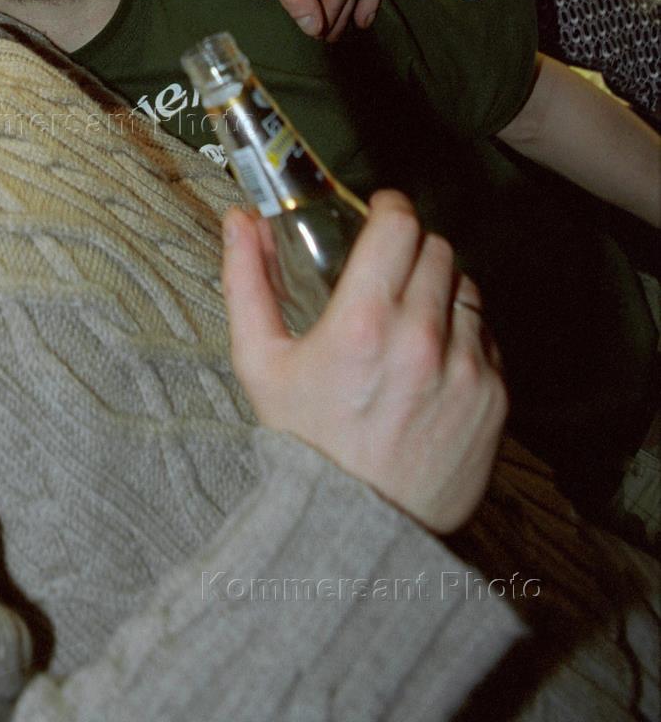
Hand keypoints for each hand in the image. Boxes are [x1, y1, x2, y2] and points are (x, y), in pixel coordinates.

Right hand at [222, 191, 505, 532]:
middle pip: (437, 249)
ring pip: (467, 289)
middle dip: (411, 246)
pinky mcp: (495, 397)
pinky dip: (462, 334)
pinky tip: (430, 359)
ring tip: (410, 314)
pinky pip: (487, 337)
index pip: (400, 226)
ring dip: (440, 287)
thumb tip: (238, 219)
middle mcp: (423, 338)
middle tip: (387, 265)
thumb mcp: (259, 361)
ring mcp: (467, 368)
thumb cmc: (302, 440)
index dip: (390, 206)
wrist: (359, 527)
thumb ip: (246, 280)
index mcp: (364, 322)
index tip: (379, 210)